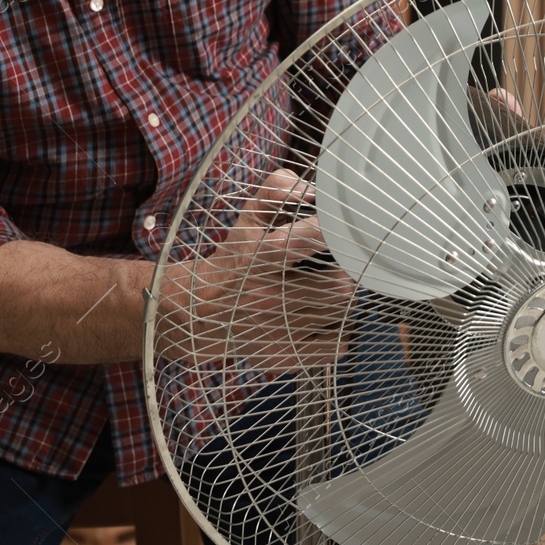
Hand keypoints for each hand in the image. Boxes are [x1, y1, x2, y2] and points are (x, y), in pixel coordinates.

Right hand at [155, 169, 353, 371]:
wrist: (197, 313)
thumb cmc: (233, 258)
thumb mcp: (247, 219)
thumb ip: (275, 190)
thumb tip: (311, 188)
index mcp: (257, 258)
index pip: (307, 241)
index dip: (334, 233)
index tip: (347, 229)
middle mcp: (267, 297)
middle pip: (338, 286)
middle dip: (346, 274)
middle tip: (342, 266)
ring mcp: (276, 332)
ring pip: (341, 314)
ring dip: (345, 299)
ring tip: (333, 288)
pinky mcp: (283, 356)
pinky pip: (338, 345)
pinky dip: (343, 330)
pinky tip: (330, 317)